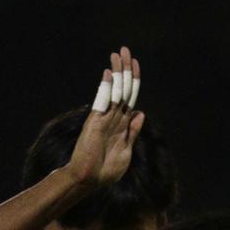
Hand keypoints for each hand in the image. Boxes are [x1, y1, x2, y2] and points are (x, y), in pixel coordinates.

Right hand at [65, 46, 145, 187]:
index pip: (130, 96)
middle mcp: (113, 117)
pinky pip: (102, 102)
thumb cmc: (106, 170)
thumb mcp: (126, 150)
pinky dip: (106, 88)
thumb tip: (140, 112)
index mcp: (122, 124)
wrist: (89, 180)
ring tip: (118, 54)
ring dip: (117, 72)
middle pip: (122, 89)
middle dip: (125, 69)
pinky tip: (109, 74)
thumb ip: (133, 131)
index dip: (134, 79)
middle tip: (125, 49)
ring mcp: (103, 119)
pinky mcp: (94, 122)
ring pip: (114, 91)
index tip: (135, 63)